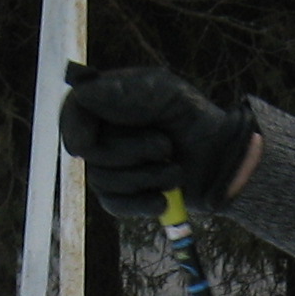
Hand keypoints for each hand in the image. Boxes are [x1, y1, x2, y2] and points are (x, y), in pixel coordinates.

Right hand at [57, 65, 255, 220]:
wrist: (221, 158)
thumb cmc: (193, 117)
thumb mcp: (164, 92)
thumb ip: (123, 90)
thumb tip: (82, 93)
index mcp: (107, 104)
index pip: (73, 111)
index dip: (73, 127)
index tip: (86, 142)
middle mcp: (103, 135)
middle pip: (89, 152)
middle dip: (130, 152)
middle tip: (166, 146)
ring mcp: (112, 167)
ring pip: (102, 180)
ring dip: (146, 176)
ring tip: (174, 170)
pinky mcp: (125, 196)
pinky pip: (114, 205)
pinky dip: (140, 203)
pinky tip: (162, 198)